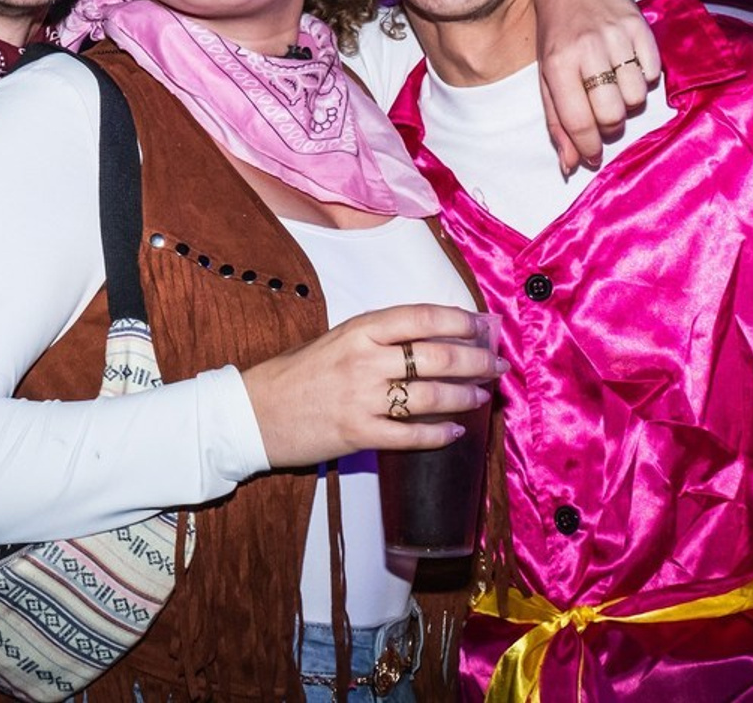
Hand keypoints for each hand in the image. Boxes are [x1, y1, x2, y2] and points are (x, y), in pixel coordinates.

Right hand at [240, 304, 504, 468]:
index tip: (484, 324)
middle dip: (476, 360)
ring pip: (430, 395)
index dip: (460, 320)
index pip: (422, 317)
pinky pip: (410, 435)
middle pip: (436, 356)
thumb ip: (380, 338)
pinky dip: (438, 434)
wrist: (254, 411)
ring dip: (465, 396)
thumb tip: (433, 337)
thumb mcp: (337, 340)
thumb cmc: (297, 372)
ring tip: (484, 396)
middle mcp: (364, 359)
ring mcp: (362, 398)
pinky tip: (456, 431)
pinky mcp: (358, 433)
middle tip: (498, 363)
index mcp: (359, 329)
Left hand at [534, 0, 660, 173]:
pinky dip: (642, 78)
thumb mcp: (546, 77)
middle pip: (612, 113)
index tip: (592, 155)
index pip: (578, 120)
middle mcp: (587, 49)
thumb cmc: (556, 36)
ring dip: (627, 101)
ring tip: (613, 86)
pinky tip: (626, 66)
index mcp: (557, 64)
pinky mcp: (640, 26)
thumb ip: (557, 122)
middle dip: (610, 125)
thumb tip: (570, 165)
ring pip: (636, 96)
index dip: (588, 146)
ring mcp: (615, 36)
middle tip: (603, 115)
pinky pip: (652, 72)